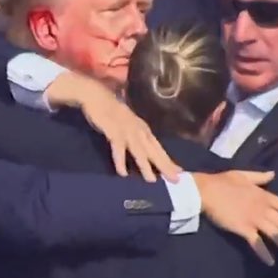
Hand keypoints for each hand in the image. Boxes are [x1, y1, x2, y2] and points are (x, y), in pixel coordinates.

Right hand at [46, 73, 179, 182]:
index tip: (180, 171)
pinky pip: (118, 149)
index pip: (158, 147)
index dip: (168, 160)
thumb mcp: (129, 124)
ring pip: (139, 151)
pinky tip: (122, 173)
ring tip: (151, 180)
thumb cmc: (112, 111)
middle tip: (175, 179)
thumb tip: (143, 151)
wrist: (97, 97)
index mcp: (143, 130)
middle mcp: (139, 131)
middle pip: (153, 151)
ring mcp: (127, 131)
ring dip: (145, 166)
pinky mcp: (114, 132)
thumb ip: (136, 136)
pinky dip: (121, 161)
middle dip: (164, 166)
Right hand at [193, 170, 277, 265]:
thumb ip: (259, 177)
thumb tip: (273, 174)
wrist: (206, 191)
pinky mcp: (244, 229)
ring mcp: (254, 219)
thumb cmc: (222, 182)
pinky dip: (265, 253)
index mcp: (264, 195)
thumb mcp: (243, 175)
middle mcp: (263, 208)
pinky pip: (258, 243)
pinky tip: (270, 262)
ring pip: (275, 234)